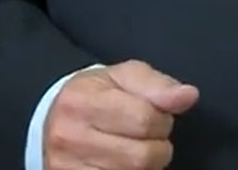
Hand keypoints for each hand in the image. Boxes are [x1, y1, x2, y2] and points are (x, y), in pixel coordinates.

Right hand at [43, 60, 198, 169]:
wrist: (49, 120)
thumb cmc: (92, 95)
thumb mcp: (123, 77)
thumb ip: (157, 84)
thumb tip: (188, 96)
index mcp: (82, 101)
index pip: (144, 119)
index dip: (161, 120)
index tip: (156, 116)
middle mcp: (70, 137)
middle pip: (141, 156)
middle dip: (157, 147)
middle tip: (147, 137)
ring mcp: (67, 167)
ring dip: (145, 166)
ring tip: (134, 149)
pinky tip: (122, 164)